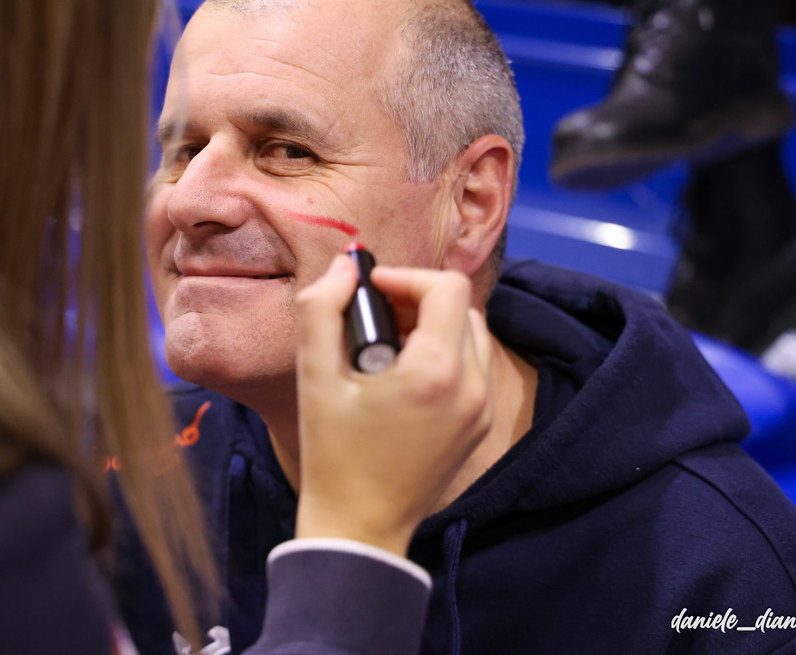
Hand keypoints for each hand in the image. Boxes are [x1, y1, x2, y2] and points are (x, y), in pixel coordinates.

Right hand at [292, 254, 492, 555]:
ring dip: (434, 326)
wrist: (359, 528)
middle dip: (418, 300)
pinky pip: (473, 367)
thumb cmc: (332, 455)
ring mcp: (481, 410)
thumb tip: (345, 267)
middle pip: (461, 307)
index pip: (446, 287)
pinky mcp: (479, 426)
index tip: (371, 290)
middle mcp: (473, 388)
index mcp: (437, 372)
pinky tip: (403, 377)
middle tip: (375, 318)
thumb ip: (321, 309)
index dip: (406, 277)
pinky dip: (444, 355)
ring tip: (388, 347)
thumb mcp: (314, 377)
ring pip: (472, 335)